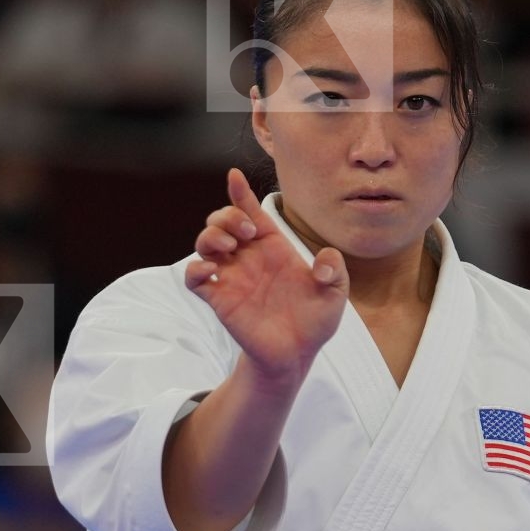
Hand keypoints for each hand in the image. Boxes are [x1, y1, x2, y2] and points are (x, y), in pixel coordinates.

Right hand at [184, 167, 348, 380]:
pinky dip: (194, 269)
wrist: (297, 355)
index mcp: (273, 247)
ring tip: (229, 245)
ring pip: (204, 242)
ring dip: (211, 235)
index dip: (241, 193)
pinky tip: (209, 269)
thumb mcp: (335, 293)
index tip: (234, 176)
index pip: (251, 212)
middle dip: (227, 216)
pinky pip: (193, 277)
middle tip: (245, 232)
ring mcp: (230, 277)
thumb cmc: (314, 321)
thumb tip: (322, 263)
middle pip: (222, 221)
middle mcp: (248, 258)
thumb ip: (335, 270)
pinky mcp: (218, 298)